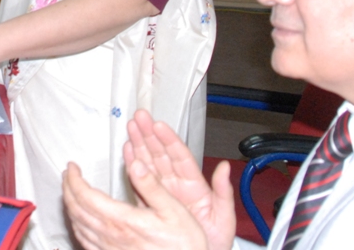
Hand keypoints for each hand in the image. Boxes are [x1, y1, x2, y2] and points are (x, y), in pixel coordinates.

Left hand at [63, 161, 208, 249]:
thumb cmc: (182, 245)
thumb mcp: (173, 210)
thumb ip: (151, 186)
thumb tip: (136, 164)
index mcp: (123, 220)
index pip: (85, 196)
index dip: (74, 179)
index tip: (72, 167)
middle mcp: (111, 235)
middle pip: (76, 209)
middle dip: (67, 188)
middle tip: (68, 174)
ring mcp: (108, 249)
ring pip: (77, 225)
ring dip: (69, 205)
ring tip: (70, 191)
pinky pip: (84, 241)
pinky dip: (76, 225)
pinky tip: (79, 220)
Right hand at [121, 111, 234, 249]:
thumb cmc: (213, 244)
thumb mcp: (224, 219)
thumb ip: (223, 193)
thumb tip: (226, 168)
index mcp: (195, 187)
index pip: (180, 158)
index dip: (169, 141)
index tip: (159, 126)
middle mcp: (177, 186)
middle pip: (161, 155)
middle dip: (149, 135)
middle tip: (140, 117)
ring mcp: (163, 193)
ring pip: (148, 164)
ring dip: (139, 144)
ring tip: (130, 128)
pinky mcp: (150, 204)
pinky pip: (139, 181)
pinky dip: (132, 165)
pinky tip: (127, 151)